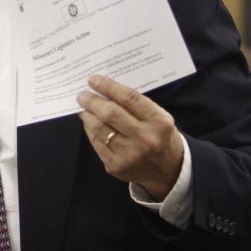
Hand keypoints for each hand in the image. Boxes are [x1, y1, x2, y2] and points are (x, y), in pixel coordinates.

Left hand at [77, 75, 183, 199]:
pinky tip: (88, 123)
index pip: (129, 98)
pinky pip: (96, 142)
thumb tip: (104, 90)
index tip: (93, 80)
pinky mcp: (116, 166)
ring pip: (99, 128)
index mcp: (158, 122)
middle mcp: (145, 138)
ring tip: (83, 107)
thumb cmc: (159, 136)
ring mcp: (130, 154)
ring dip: (87, 115)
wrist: (167, 170)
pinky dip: (89, 129)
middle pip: (110, 114)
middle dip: (92, 101)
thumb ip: (136, 104)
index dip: (108, 87)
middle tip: (82, 95)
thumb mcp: (158, 117)